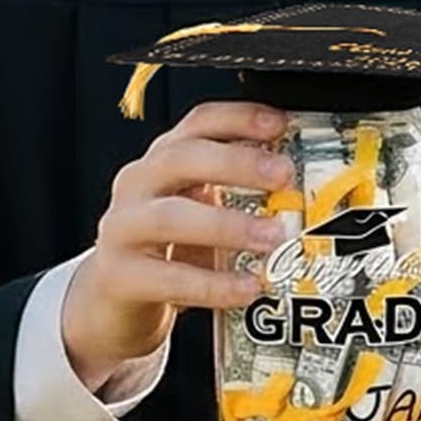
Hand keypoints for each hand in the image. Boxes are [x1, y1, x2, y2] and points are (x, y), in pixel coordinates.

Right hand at [63, 101, 293, 392]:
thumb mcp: (201, 207)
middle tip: (283, 176)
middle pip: (183, 158)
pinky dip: (213, 283)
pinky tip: (248, 286)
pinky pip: (168, 277)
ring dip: (228, 226)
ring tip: (273, 238)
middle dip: (237, 163)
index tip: (280, 124)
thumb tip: (307, 181)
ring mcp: (122, 228)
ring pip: (171, 217)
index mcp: (163, 159)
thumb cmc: (170, 247)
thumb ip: (240, 190)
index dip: (239, 118)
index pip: (198, 122)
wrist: (113, 302)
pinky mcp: (118, 276)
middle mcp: (138, 184)